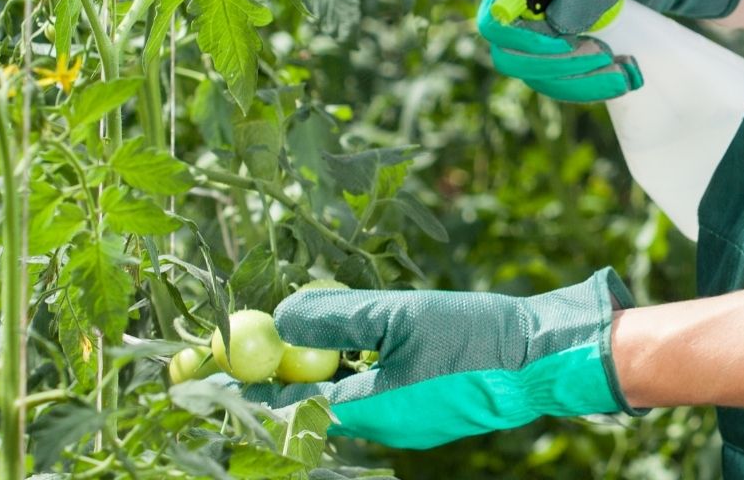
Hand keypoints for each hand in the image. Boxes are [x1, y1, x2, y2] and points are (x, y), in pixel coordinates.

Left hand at [237, 268, 642, 448]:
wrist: (539, 359)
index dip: (243, 389)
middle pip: (307, 409)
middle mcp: (381, 427)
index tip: (204, 373)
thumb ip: (336, 317)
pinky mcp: (423, 411)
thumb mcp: (398, 315)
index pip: (286, 409)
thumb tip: (279, 317)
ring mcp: (404, 423)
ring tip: (286, 343)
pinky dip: (346, 375)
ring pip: (339, 402)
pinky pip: (369, 397)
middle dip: (270, 380)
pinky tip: (350, 346)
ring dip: (310, 376)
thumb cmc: (472, 337)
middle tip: (241, 351)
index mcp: (367, 411)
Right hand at [477, 0, 743, 102]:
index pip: (497, 17)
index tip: (574, 44)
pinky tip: (623, 74)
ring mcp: (540, 21)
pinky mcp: (560, 43)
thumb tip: (558, 24)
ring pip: (533, 74)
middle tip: (607, 58)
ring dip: (577, 83)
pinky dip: (588, 85)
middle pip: (509, 53)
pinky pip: (557, 78)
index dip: (526, 41)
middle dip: (557, 67)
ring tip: (625, 73)